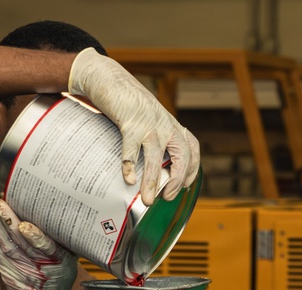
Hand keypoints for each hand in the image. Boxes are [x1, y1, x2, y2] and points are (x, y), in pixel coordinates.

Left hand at [0, 196, 75, 289]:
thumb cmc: (60, 277)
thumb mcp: (70, 261)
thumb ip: (64, 241)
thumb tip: (60, 210)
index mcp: (58, 262)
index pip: (47, 249)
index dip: (36, 238)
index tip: (25, 226)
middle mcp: (37, 266)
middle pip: (19, 242)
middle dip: (6, 220)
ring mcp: (19, 269)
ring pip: (3, 243)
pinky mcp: (6, 269)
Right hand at [67, 48, 199, 204]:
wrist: (109, 78)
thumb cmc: (128, 104)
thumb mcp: (149, 120)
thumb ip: (154, 139)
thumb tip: (150, 171)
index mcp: (171, 124)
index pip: (192, 148)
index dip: (192, 169)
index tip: (186, 186)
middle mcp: (165, 124)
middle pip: (181, 156)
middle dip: (177, 180)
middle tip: (167, 197)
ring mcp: (149, 123)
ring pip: (156, 157)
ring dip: (153, 181)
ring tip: (147, 200)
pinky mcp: (130, 122)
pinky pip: (132, 147)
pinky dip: (130, 165)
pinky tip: (129, 179)